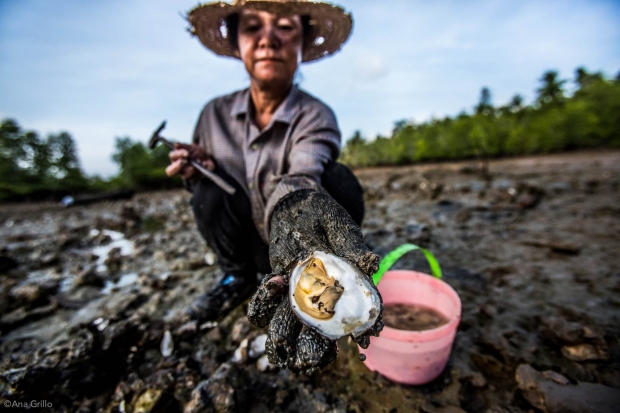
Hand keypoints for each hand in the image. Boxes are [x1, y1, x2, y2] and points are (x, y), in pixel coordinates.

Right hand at [165, 143, 214, 180]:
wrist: (207, 158)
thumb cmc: (196, 152)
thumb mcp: (191, 147)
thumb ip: (184, 146)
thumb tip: (176, 145)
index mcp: (175, 158)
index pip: (172, 156)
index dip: (178, 155)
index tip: (187, 153)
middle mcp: (178, 168)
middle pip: (170, 172)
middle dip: (178, 166)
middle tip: (188, 161)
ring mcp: (185, 175)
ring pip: (184, 176)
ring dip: (193, 169)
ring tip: (200, 162)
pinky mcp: (193, 179)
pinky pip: (195, 178)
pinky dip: (200, 171)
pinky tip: (204, 165)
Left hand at [247, 190, 382, 373]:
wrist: (293, 206)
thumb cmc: (322, 215)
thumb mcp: (338, 226)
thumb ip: (352, 246)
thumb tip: (372, 263)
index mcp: (344, 288)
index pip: (358, 314)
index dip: (362, 329)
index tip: (361, 339)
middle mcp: (320, 298)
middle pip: (319, 336)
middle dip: (313, 353)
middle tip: (306, 360)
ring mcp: (295, 296)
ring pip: (289, 330)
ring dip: (283, 339)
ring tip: (280, 343)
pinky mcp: (274, 290)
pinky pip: (263, 310)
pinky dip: (263, 305)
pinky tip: (273, 285)